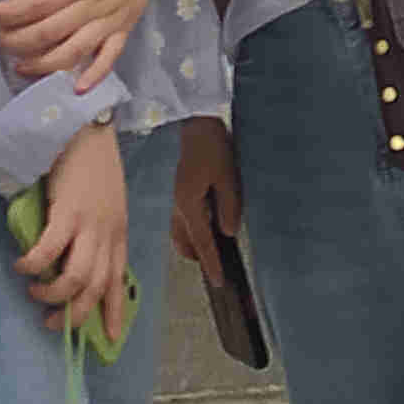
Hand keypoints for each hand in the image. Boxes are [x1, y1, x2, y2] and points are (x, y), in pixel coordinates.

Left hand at [0, 0, 201, 93]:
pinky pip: (109, 58)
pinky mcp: (124, 30)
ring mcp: (111, 21)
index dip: (12, 14)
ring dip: (43, 64)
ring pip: (73, 52)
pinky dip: (94, 77)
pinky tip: (74, 89)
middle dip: (18, 41)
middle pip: (50, 32)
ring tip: (19, 66)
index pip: (39, 4)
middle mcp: (95, 5)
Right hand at [16, 121, 130, 340]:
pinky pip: (49, 250)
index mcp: (117, 232)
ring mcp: (90, 224)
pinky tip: (22, 267)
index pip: (119, 280)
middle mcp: (108, 233)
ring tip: (36, 294)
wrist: (86, 127)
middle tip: (53, 324)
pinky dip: (35, 264)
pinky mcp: (68, 211)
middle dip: (76, 314)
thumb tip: (68, 256)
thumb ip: (93, 229)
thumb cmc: (91, 163)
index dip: (115, 312)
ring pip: (77, 277)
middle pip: (97, 287)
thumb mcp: (104, 202)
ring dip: (54, 294)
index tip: (113, 337)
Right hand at [171, 114, 241, 267]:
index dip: (210, 263)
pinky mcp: (178, 188)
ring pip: (179, 231)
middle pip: (184, 241)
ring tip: (211, 246)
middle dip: (197, 255)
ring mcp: (175, 197)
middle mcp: (177, 204)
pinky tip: (204, 222)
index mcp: (189, 204)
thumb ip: (229, 206)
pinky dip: (190, 228)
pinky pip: (181, 217)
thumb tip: (228, 232)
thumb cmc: (212, 146)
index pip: (201, 242)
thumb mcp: (228, 177)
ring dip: (192, 242)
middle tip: (214, 265)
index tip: (218, 281)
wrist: (195, 122)